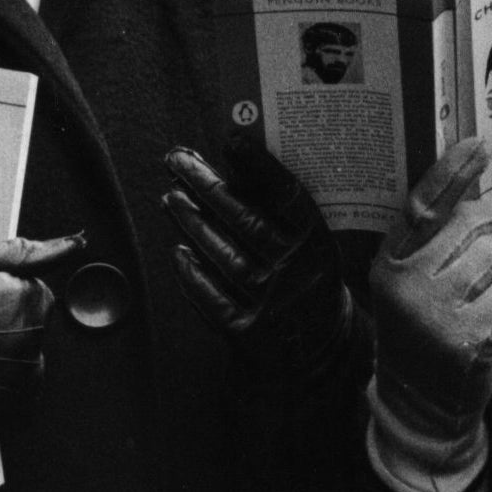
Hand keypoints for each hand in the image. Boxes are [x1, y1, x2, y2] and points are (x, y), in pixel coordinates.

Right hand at [0, 231, 85, 432]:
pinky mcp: (1, 411)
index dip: (1, 294)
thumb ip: (27, 251)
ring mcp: (17, 380)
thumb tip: (71, 244)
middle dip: (5, 325)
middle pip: (32, 329)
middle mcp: (31, 343)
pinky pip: (17, 401)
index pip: (36, 294)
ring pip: (23, 362)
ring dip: (2, 357)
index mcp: (30, 301)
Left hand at [161, 139, 351, 379]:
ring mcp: (273, 305)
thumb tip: (235, 166)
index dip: (262, 167)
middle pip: (246, 222)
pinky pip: (213, 299)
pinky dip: (193, 275)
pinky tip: (177, 252)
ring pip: (225, 257)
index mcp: (318, 245)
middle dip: (206, 187)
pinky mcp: (250, 334)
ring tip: (169, 197)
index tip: (232, 139)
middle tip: (176, 160)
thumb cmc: (308, 283)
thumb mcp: (310, 248)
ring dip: (192, 225)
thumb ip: (281, 216)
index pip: (289, 197)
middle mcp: (298, 274)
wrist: (322, 352)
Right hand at [366, 140, 491, 491]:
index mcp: (389, 263)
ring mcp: (437, 313)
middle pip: (474, 224)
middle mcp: (407, 284)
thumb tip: (473, 186)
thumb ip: (432, 241)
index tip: (478, 145)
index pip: (422, 206)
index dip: (451, 173)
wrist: (420, 404)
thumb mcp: (410, 284)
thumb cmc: (423, 330)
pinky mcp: (471, 339)